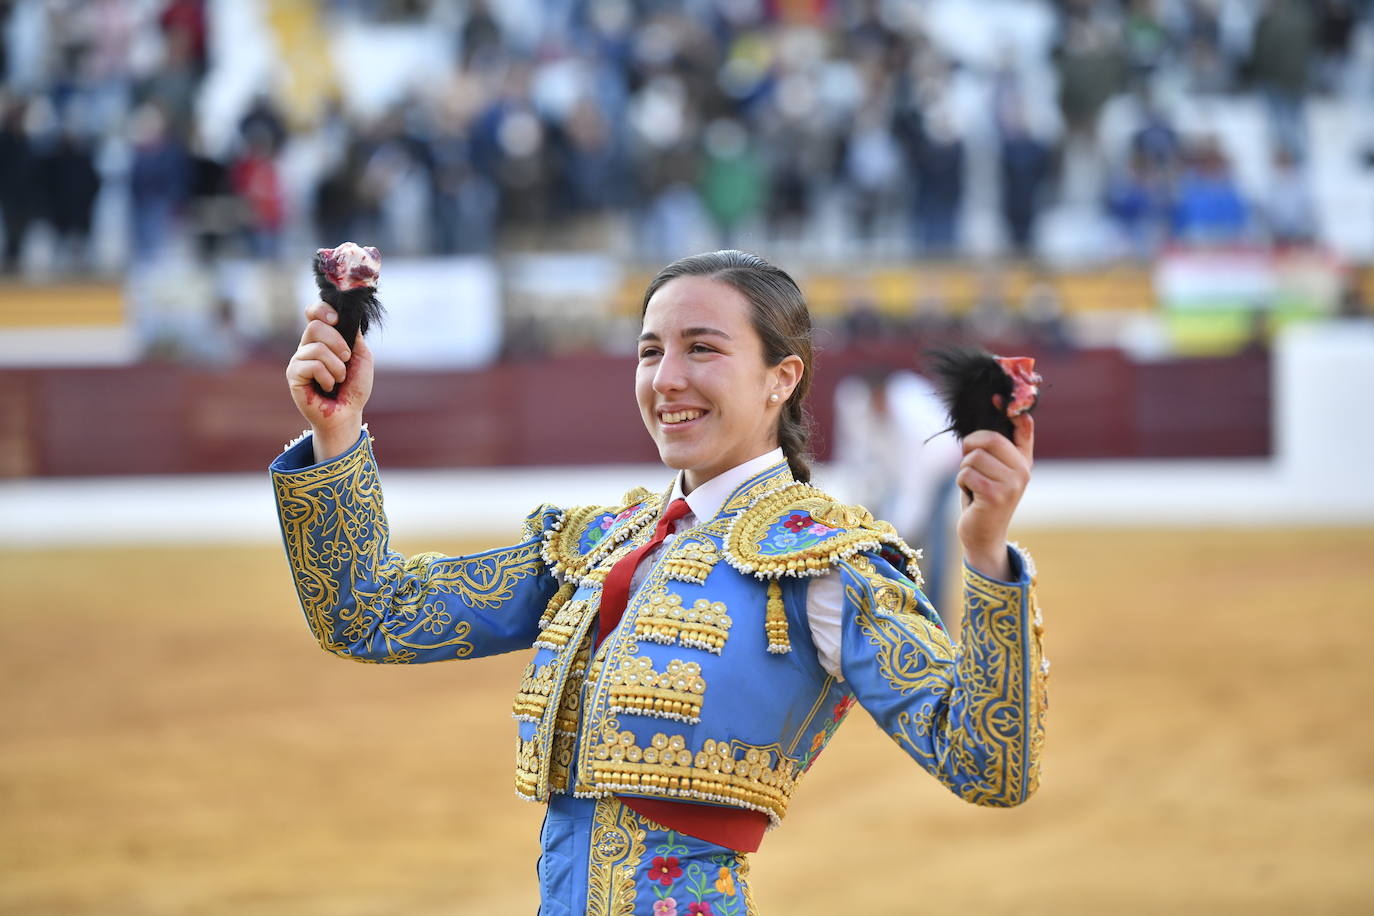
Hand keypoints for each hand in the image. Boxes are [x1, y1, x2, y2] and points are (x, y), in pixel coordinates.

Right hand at [285, 301, 373, 461]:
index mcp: (323, 339)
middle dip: (337, 343)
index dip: (322, 309)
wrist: (348, 414)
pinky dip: (327, 377)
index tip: (337, 320)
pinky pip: (312, 365)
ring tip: (338, 380)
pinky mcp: (294, 375)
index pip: (313, 313)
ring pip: (317, 348)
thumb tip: (347, 319)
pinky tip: (327, 387)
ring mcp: (299, 360)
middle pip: (315, 326)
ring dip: (336, 366)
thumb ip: (354, 337)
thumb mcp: (362, 358)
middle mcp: (308, 346)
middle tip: (346, 359)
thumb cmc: (354, 388)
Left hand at [956, 413, 1033, 579]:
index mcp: (1024, 460)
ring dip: (964, 470)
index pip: (1023, 426)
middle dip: (970, 448)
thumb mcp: (993, 470)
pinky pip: (966, 473)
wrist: (984, 535)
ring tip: (973, 485)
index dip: (1009, 408)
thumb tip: (994, 408)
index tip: (995, 397)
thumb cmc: (983, 497)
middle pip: (988, 439)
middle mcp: (1023, 470)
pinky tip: (971, 495)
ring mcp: (1012, 484)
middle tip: (969, 464)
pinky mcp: (996, 496)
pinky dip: (961, 483)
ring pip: (973, 457)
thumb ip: (996, 446)